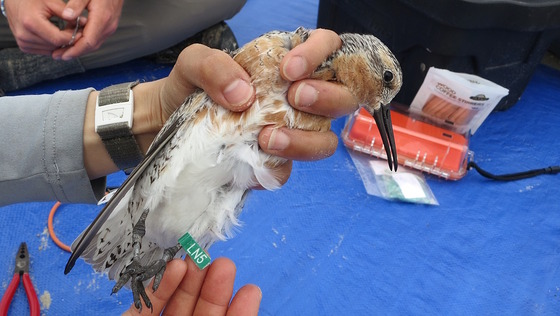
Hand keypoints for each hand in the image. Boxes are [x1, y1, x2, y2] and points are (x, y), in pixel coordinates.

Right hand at [3, 0, 77, 54]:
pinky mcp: (24, 47)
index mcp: (30, 23)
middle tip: (77, 30)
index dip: (72, 36)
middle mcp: (24, 35)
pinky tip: (57, 36)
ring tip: (67, 31)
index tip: (81, 30)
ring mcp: (23, 43)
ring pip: (52, 50)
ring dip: (62, 44)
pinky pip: (45, 51)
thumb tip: (84, 22)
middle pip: (55, 46)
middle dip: (69, 40)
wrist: (14, 2)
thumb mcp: (50, 1)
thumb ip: (67, 13)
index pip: (58, 39)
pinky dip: (53, 46)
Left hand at [52, 0, 123, 59]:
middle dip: (74, 53)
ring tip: (62, 50)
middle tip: (57, 55)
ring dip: (79, 49)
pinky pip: (96, 38)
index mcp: (102, 19)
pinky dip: (84, 42)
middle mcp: (108, 26)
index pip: (88, 42)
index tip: (62, 54)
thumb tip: (67, 16)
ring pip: (94, 44)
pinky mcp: (108, 25)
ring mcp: (110, 27)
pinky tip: (73, 40)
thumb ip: (76, 3)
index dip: (75, 50)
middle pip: (91, 46)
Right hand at [122, 258, 260, 315]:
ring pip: (175, 305)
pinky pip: (144, 307)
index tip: (250, 289)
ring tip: (199, 259)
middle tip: (223, 263)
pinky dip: (159, 287)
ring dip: (188, 280)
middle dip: (212, 287)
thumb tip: (252, 295)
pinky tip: (175, 268)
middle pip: (201, 312)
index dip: (238, 310)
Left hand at [150, 29, 355, 185]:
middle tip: (295, 97)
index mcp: (288, 65)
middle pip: (342, 97)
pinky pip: (288, 170)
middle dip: (327, 97)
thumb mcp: (194, 63)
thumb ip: (214, 65)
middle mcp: (298, 98)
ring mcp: (290, 133)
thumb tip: (243, 95)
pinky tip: (256, 155)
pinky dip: (278, 165)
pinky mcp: (274, 163)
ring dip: (305, 140)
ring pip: (325, 141)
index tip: (289, 70)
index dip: (319, 55)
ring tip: (269, 136)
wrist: (166, 123)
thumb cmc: (188, 86)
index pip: (328, 48)